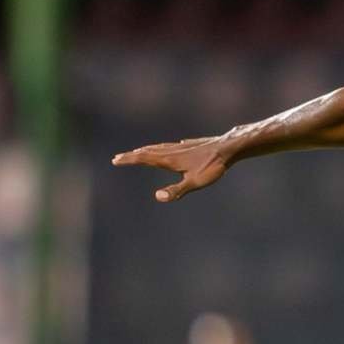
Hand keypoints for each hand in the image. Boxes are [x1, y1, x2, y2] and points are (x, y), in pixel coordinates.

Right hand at [112, 136, 231, 201]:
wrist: (228, 147)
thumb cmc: (212, 166)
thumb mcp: (194, 182)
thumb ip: (176, 191)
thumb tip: (157, 197)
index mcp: (169, 159)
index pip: (144, 158)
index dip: (129, 159)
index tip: (115, 160)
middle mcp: (173, 150)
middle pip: (148, 152)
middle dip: (133, 155)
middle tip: (119, 157)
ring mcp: (182, 147)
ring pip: (160, 147)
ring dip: (146, 150)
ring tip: (139, 152)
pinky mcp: (192, 145)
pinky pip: (172, 146)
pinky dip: (163, 147)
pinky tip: (170, 147)